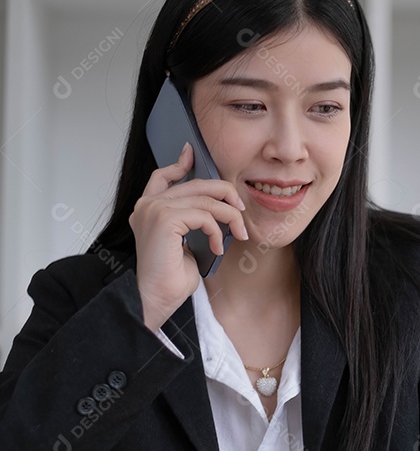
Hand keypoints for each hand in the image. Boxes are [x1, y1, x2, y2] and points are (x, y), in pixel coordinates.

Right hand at [129, 142, 247, 330]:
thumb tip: (214, 208)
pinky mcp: (164, 219)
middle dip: (224, 194)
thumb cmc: (171, 276)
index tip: (192, 152)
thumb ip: (191, 220)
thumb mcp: (185, 242)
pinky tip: (217, 248)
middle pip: (195, 184)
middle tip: (241, 212)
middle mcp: (147, 205)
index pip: (163, 176)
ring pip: (205, 200)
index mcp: (148, 208)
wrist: (157, 298)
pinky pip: (204, 215)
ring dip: (229, 217)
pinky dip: (217, 231)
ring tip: (238, 234)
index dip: (180, 163)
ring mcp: (153, 210)